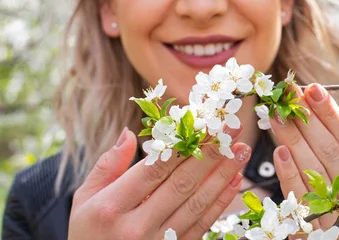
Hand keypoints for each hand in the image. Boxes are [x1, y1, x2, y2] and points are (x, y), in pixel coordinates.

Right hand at [68, 127, 250, 239]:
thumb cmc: (88, 233)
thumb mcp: (84, 199)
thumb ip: (107, 165)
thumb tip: (130, 132)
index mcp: (112, 207)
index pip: (155, 169)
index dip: (183, 143)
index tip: (204, 123)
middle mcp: (137, 227)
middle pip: (182, 183)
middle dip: (211, 153)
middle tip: (232, 130)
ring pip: (198, 203)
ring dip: (223, 175)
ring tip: (241, 151)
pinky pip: (202, 225)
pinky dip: (221, 202)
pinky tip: (234, 181)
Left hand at [271, 84, 338, 238]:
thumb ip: (332, 151)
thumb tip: (310, 105)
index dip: (330, 113)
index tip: (313, 89)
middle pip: (330, 150)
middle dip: (307, 117)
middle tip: (287, 92)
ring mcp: (335, 213)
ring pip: (313, 169)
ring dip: (293, 138)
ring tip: (275, 114)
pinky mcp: (313, 228)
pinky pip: (299, 197)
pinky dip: (290, 173)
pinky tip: (279, 152)